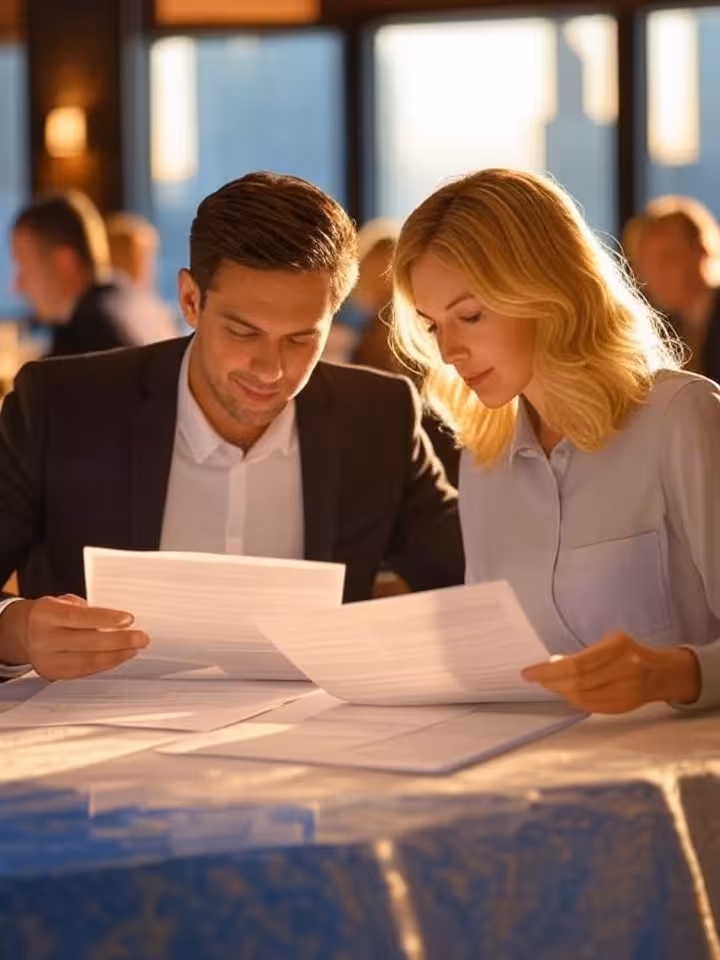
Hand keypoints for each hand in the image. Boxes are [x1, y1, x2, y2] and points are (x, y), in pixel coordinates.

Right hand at [0, 594, 149, 679]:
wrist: (22, 632)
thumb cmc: (50, 614)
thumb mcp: (63, 602)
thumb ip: (87, 610)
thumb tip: (118, 622)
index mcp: (45, 614)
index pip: (79, 617)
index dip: (106, 619)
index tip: (129, 619)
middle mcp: (43, 638)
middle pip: (88, 642)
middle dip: (120, 641)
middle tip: (142, 638)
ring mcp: (46, 659)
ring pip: (88, 661)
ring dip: (117, 655)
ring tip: (135, 649)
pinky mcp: (52, 673)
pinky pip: (84, 671)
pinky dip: (105, 664)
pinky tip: (119, 657)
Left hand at [521, 631, 700, 713]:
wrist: (661, 673)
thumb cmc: (629, 653)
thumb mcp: (610, 642)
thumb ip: (585, 654)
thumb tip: (553, 663)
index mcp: (619, 647)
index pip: (577, 663)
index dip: (550, 671)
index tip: (528, 673)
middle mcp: (625, 669)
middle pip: (578, 682)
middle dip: (551, 682)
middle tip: (535, 679)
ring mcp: (627, 690)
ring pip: (583, 697)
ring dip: (561, 692)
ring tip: (548, 684)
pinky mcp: (625, 706)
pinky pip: (592, 707)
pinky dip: (574, 701)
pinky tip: (565, 694)